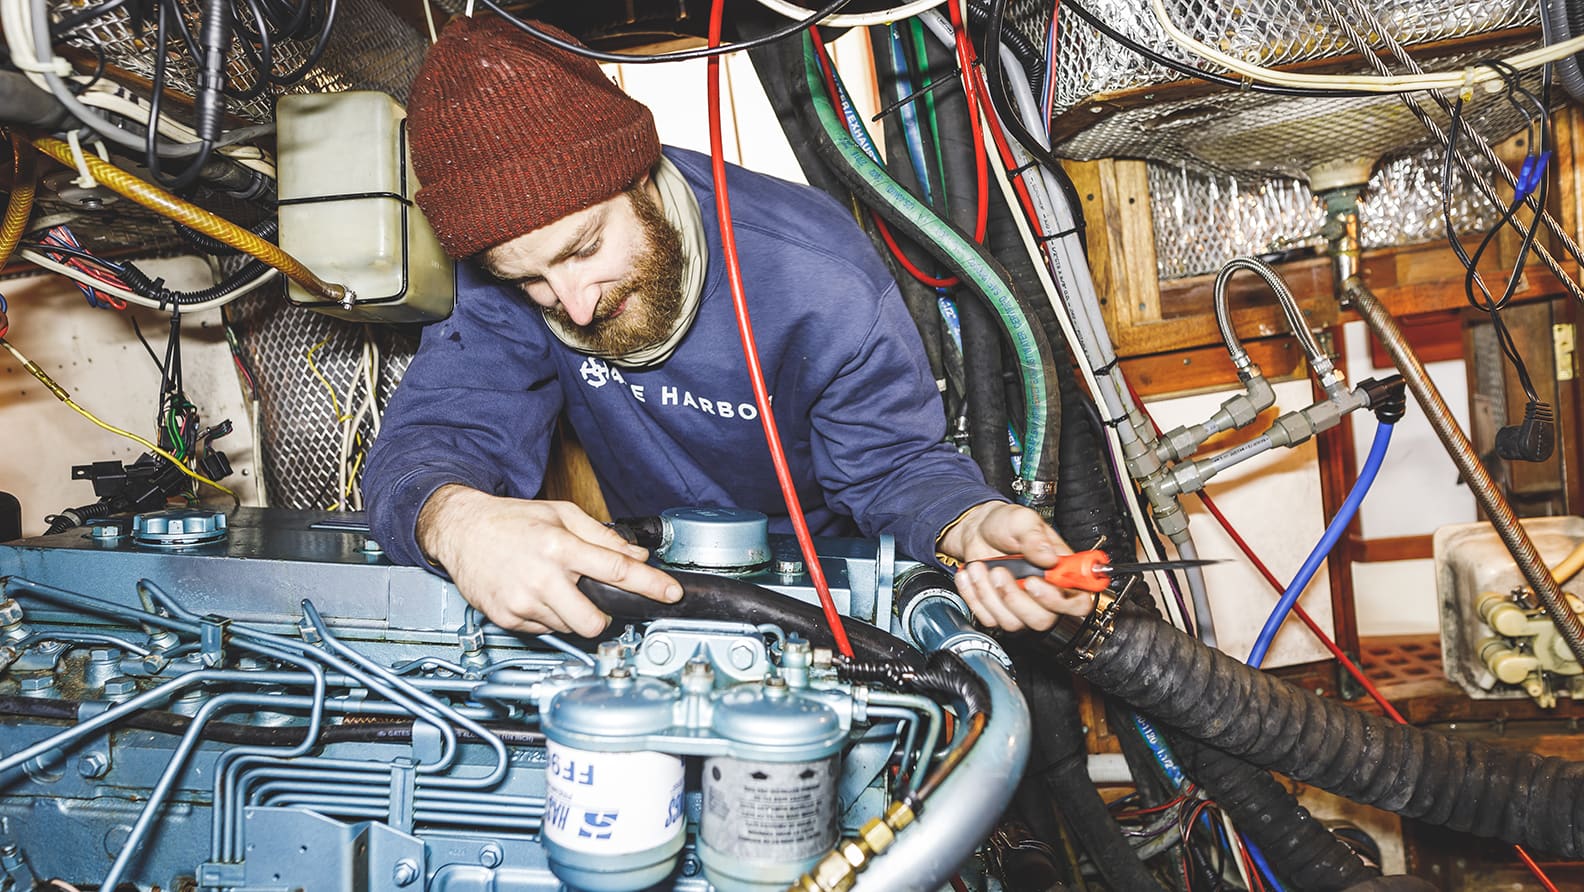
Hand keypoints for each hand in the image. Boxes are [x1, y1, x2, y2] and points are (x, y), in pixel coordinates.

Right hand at [417, 485, 681, 636]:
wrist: (462, 530)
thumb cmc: (512, 520)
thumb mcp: (561, 514)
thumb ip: (602, 536)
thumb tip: (636, 555)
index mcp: (559, 547)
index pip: (617, 570)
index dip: (650, 584)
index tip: (671, 594)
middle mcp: (542, 577)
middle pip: (593, 621)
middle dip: (605, 618)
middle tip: (599, 602)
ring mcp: (522, 602)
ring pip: (569, 628)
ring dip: (573, 614)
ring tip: (557, 588)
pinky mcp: (507, 618)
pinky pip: (544, 630)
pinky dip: (548, 617)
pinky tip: (538, 595)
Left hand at [939, 501, 1096, 631]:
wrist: (977, 530)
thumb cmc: (1006, 526)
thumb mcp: (1022, 520)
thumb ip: (1036, 537)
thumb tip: (1049, 557)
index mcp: (1062, 574)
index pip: (1078, 603)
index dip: (1059, 601)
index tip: (1034, 582)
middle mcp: (1046, 595)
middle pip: (1043, 620)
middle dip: (1015, 598)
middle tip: (1000, 572)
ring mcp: (1022, 607)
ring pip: (1012, 622)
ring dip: (990, 594)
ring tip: (980, 567)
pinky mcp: (998, 612)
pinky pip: (988, 618)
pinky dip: (974, 596)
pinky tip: (972, 575)